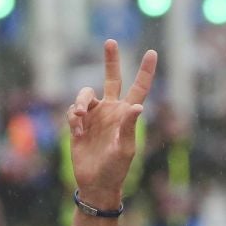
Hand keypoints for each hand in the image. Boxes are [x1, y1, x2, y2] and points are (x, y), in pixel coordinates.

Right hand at [66, 40, 157, 207]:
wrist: (95, 183)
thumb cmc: (116, 168)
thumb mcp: (125, 149)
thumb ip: (130, 127)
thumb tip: (138, 106)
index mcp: (127, 115)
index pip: (139, 88)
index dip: (145, 71)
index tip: (152, 53)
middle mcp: (112, 111)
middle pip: (112, 79)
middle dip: (111, 61)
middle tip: (110, 42)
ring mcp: (95, 116)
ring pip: (85, 94)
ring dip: (81, 101)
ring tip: (79, 116)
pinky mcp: (78, 124)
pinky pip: (72, 110)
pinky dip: (73, 117)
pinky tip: (77, 131)